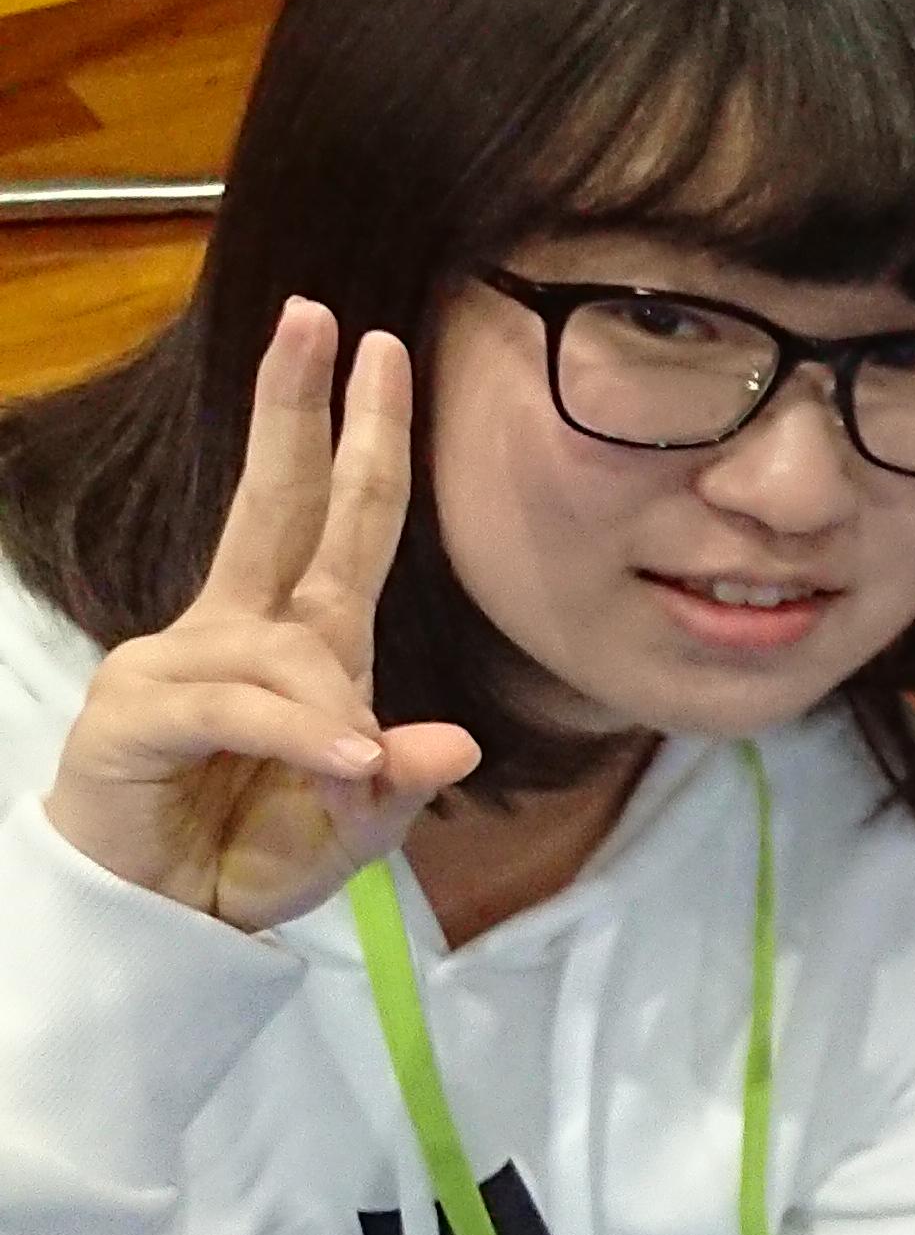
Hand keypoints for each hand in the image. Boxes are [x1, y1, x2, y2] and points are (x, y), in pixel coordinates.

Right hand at [48, 302, 482, 932]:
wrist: (157, 917)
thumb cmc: (250, 852)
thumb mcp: (353, 827)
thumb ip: (400, 786)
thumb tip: (458, 742)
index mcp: (302, 639)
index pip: (342, 518)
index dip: (362, 438)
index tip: (376, 349)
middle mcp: (240, 630)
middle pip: (281, 502)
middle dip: (302, 410)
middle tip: (320, 317)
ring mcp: (181, 662)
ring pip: (284, 648)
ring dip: (331, 712)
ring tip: (352, 769)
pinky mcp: (137, 712)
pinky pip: (237, 705)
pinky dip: (295, 729)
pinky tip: (340, 754)